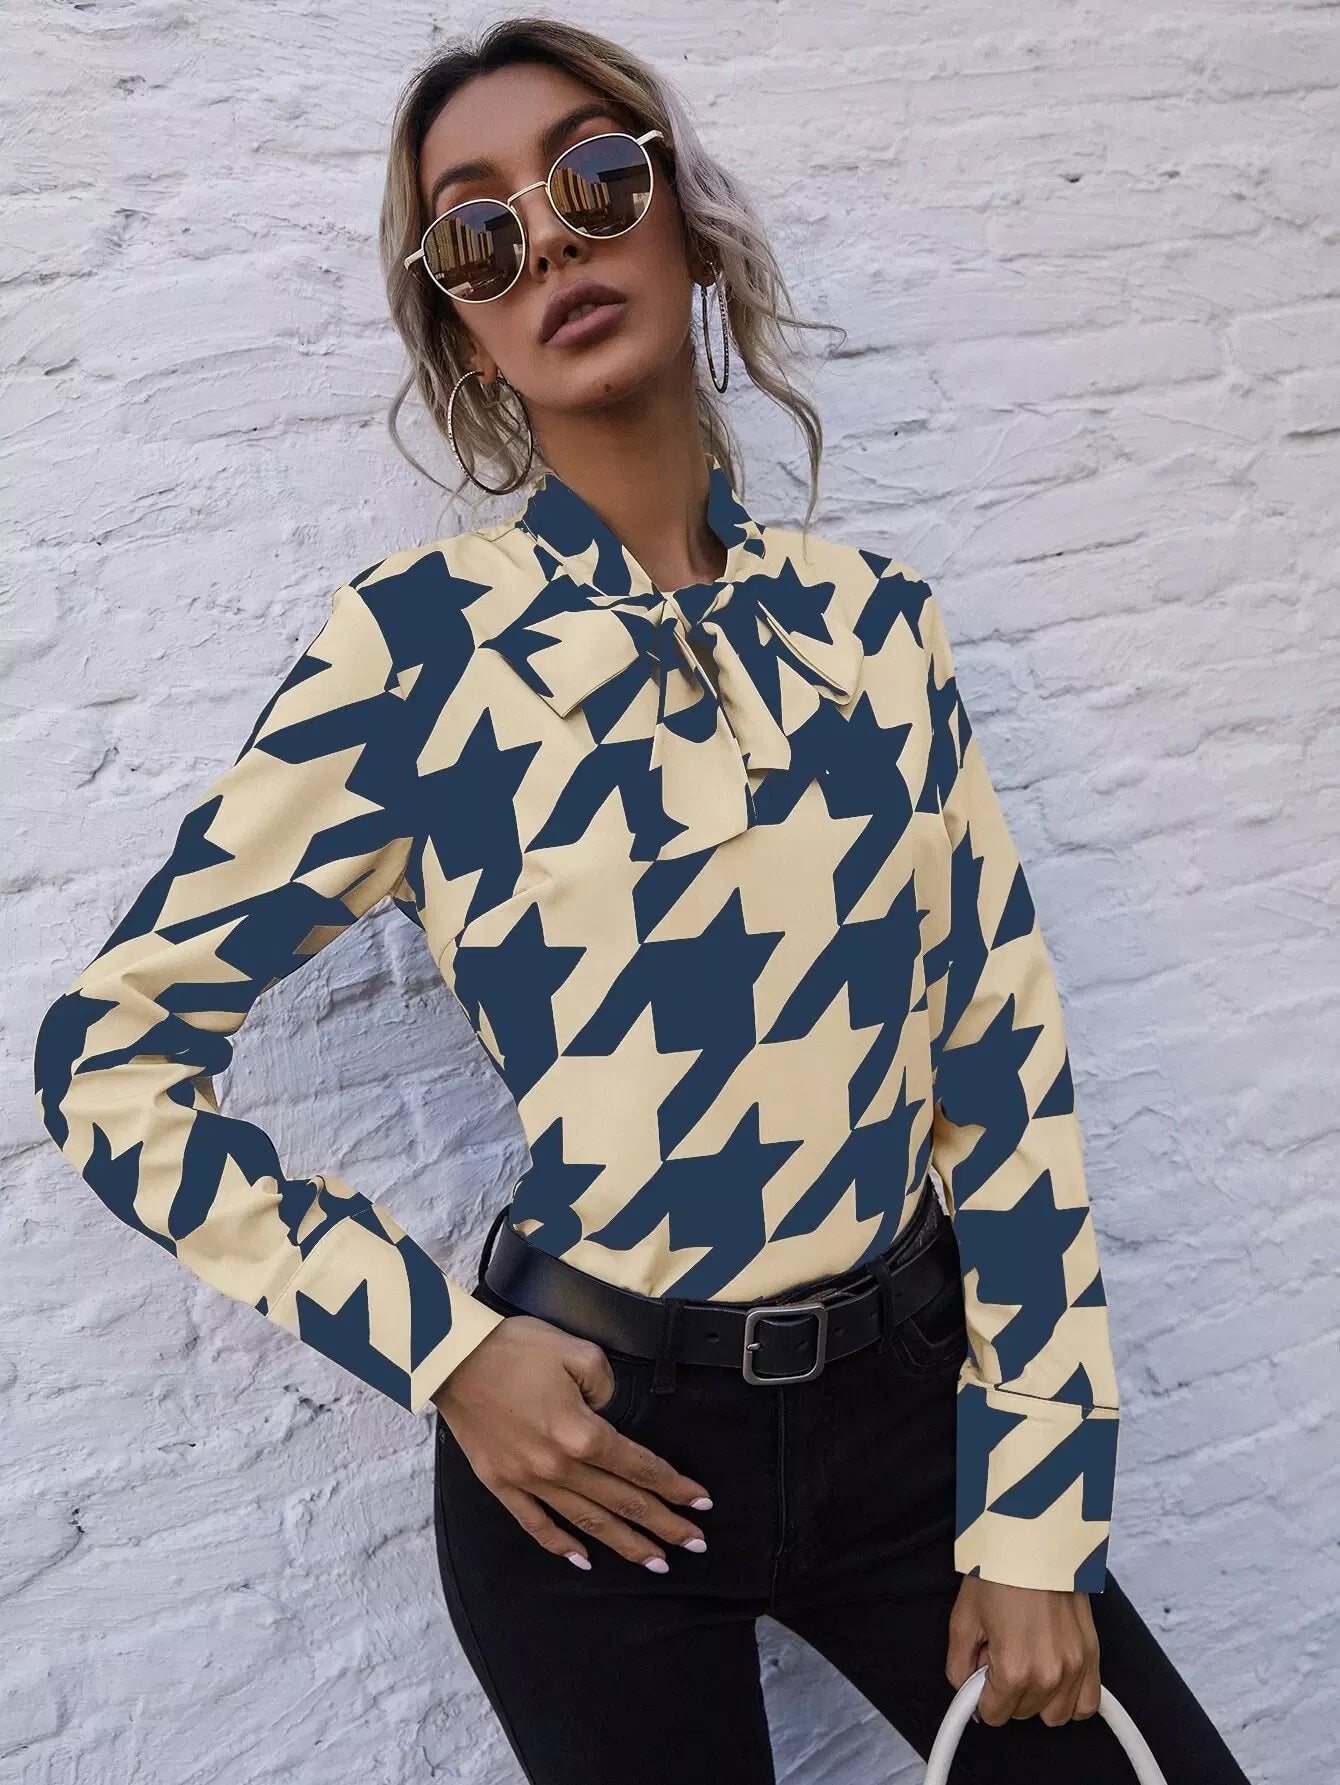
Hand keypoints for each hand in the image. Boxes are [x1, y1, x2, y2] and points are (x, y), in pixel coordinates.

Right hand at [432, 1314, 712, 1570]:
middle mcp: (559, 1466)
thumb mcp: (577, 1350)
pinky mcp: (501, 1484)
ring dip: (624, 1543)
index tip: (701, 1504)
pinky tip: (583, 1560)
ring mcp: (528, 1480)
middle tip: (695, 1544)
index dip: (674, 1486)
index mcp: (582, 1432)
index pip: (640, 1466)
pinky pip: (535, 1524)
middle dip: (663, 1524)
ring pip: (587, 1521)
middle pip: (622, 1501)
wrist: (452, 1358)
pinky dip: (560, 1545)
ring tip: (655, 1561)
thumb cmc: (515, 1347)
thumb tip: (608, 1412)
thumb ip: (606, 1384)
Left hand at [946, 1574, 1100, 1726]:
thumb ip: (959, 1666)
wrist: (1034, 1542)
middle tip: (1001, 1654)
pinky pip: (1087, 1704)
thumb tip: (967, 1692)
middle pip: (1022, 1714)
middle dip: (1006, 1691)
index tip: (980, 1674)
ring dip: (1037, 1699)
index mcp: (1014, 1670)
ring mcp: (1075, 1667)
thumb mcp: (963, 1619)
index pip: (993, 1715)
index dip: (981, 1696)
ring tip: (1027, 1662)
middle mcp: (1049, 1676)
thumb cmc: (998, 1575)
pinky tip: (1054, 1677)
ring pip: (1054, 1715)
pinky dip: (1070, 1698)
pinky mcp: (1093, 1655)